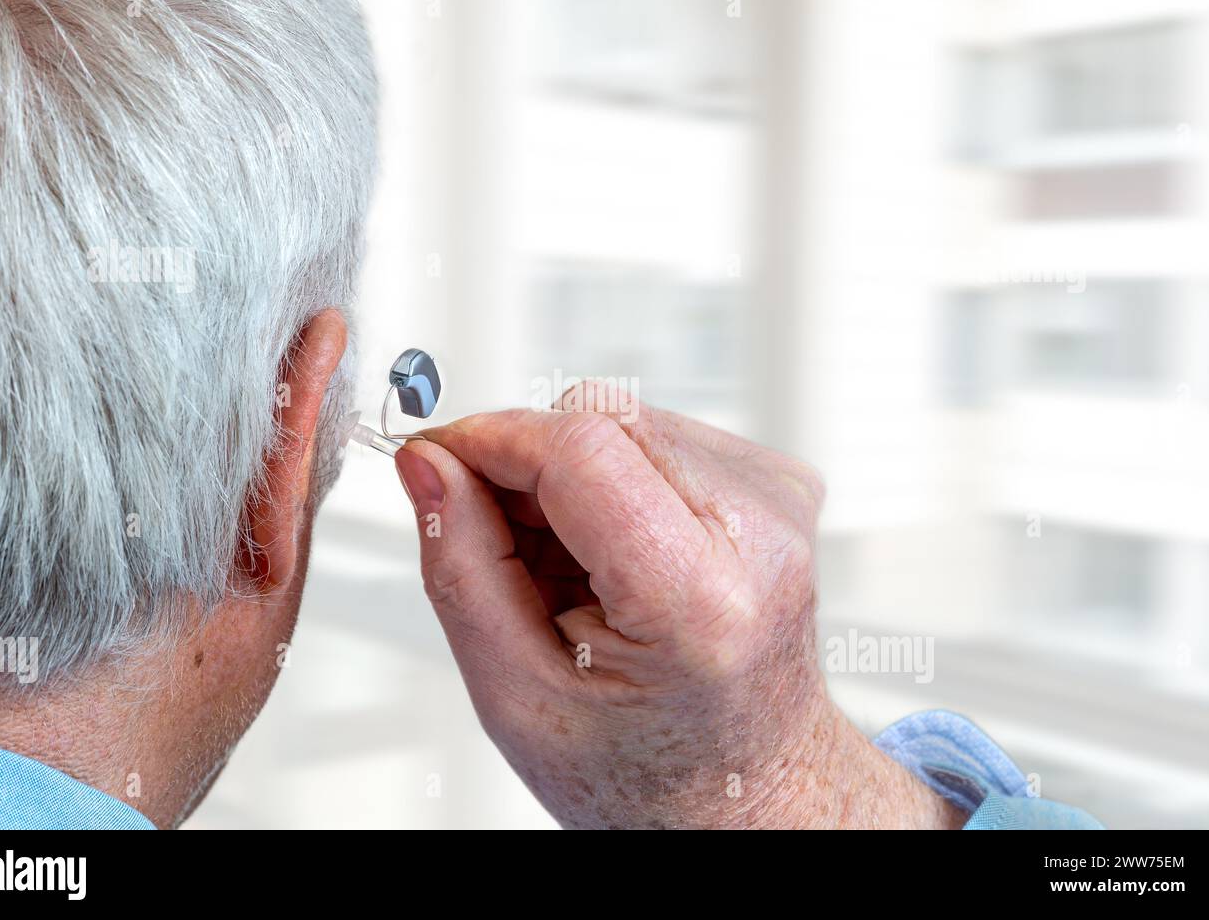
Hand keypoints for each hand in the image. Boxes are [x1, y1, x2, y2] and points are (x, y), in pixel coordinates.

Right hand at [394, 388, 963, 828]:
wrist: (749, 787)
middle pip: (601, 421)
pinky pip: (660, 439)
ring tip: (573, 575)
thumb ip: (462, 567)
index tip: (435, 459)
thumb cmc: (647, 769)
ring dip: (571, 481)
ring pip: (626, 422)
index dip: (489, 439)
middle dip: (526, 467)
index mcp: (700, 600)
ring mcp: (781, 501)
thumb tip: (427, 463)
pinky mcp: (780, 484)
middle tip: (507, 550)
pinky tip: (615, 558)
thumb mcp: (519, 696)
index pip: (578, 448)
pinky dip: (615, 484)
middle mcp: (761, 535)